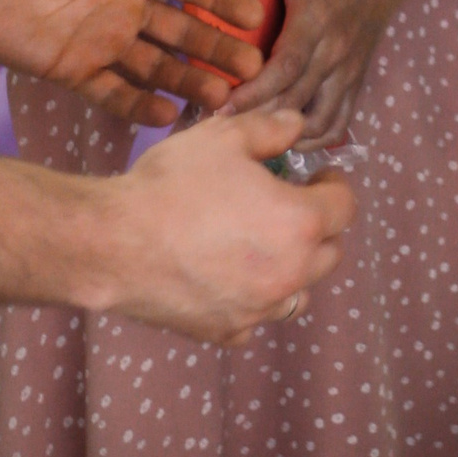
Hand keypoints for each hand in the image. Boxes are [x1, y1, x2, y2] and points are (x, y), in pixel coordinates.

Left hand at [0, 0, 271, 122]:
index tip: (257, 14)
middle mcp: (126, 2)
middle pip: (185, 28)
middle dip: (220, 46)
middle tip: (253, 65)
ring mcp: (102, 39)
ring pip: (159, 65)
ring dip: (192, 79)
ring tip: (224, 97)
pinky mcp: (74, 69)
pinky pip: (115, 94)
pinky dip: (141, 106)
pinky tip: (170, 116)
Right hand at [90, 106, 353, 342]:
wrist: (113, 243)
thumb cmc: (172, 186)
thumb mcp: (224, 136)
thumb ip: (271, 128)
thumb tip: (297, 125)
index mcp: (300, 224)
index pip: (345, 206)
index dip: (335, 185)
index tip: (320, 176)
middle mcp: (291, 273)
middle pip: (329, 253)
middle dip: (318, 227)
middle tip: (291, 206)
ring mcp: (258, 308)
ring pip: (299, 293)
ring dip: (294, 269)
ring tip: (266, 246)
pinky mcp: (225, 331)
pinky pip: (256, 319)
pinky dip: (253, 301)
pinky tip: (231, 280)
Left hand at [233, 0, 409, 144]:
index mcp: (315, 19)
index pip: (286, 66)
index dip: (253, 92)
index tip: (220, 106)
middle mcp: (336, 51)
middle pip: (295, 99)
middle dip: (255, 117)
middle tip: (216, 126)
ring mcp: (349, 71)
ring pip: (317, 121)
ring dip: (282, 133)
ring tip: (248, 133)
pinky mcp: (356, 82)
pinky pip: (338, 124)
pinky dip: (312, 139)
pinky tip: (284, 136)